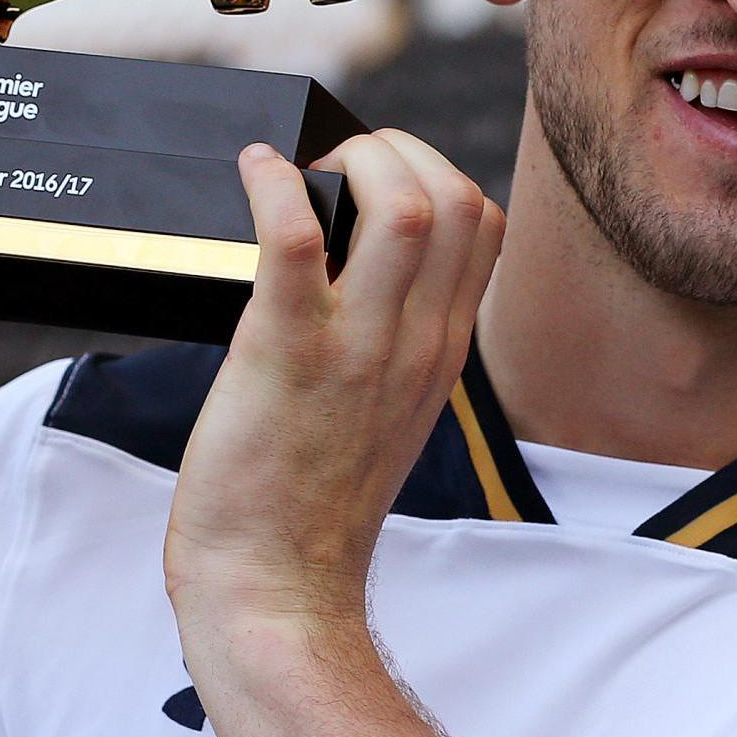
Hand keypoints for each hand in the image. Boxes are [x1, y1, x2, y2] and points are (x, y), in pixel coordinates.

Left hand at [164, 130, 503, 635]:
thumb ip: (392, 344)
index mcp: (441, 350)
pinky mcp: (285, 353)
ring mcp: (358, 347)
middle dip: (397, 149)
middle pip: (456, 197)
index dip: (433, 171)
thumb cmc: (309, 505)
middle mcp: (416, 341)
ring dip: (351, 161)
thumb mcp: (387, 414)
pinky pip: (297, 240)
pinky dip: (273, 187)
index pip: (483, 223)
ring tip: (300, 171)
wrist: (274, 586)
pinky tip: (253, 175)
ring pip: (402, 205)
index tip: (373, 177)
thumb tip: (354, 276)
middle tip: (333, 165)